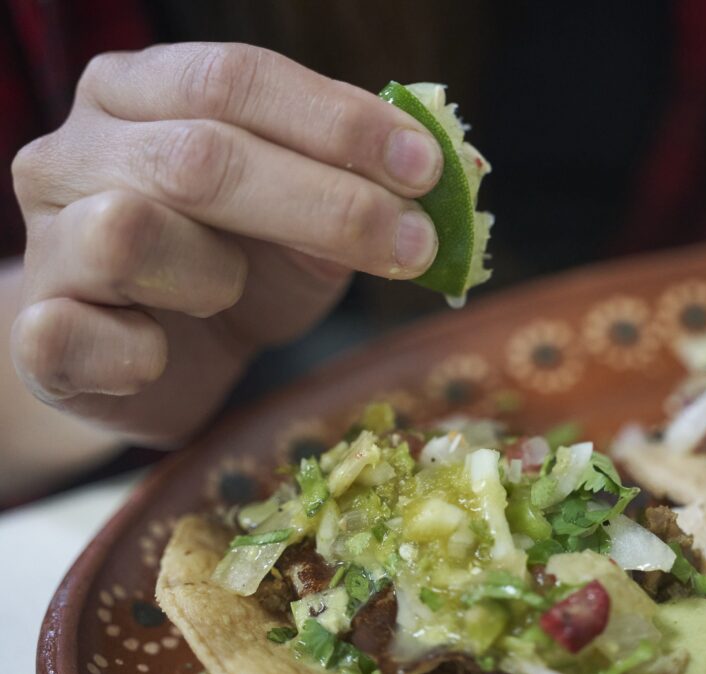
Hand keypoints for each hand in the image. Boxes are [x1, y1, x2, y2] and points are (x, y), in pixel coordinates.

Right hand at [10, 43, 442, 442]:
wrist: (157, 355)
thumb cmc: (237, 263)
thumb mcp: (309, 211)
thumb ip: (359, 178)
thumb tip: (457, 163)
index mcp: (141, 92)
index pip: (234, 79)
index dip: (338, 122)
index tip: (426, 168)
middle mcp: (77, 151)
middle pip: (200, 156)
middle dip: (326, 204)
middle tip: (413, 242)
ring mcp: (47, 239)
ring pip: (129, 232)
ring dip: (216, 273)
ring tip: (232, 290)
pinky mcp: (38, 331)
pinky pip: (71, 335)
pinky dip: (137, 353)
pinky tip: (162, 352)